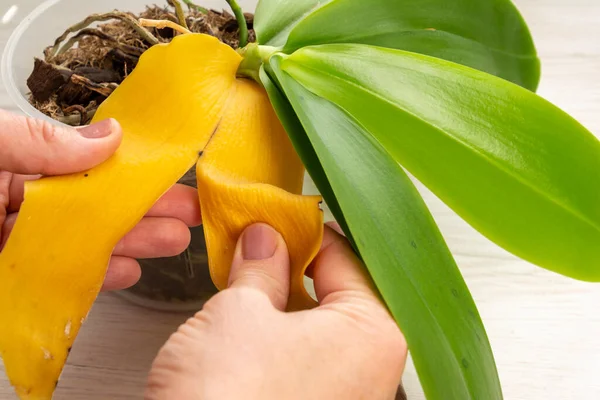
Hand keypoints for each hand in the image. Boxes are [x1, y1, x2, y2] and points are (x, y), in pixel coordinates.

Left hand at [0, 109, 200, 290]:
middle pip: (94, 206)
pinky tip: (129, 270)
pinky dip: (98, 276)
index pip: (81, 164)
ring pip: (86, 242)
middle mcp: (16, 204)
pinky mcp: (16, 284)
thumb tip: (108, 135)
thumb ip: (39, 139)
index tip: (166, 169)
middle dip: (146, 207)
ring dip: (134, 242)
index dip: (127, 167)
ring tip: (174, 239)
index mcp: (10, 163)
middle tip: (188, 209)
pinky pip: (62, 280)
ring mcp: (18, 246)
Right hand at [146, 223, 406, 399]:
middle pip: (340, 293)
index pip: (347, 258)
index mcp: (374, 333)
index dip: (306, 232)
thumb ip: (259, 267)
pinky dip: (284, 336)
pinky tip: (254, 327)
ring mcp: (347, 397)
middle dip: (296, 267)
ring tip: (251, 282)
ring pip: (322, 328)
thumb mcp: (240, 310)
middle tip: (260, 246)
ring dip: (287, 302)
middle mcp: (373, 371)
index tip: (279, 219)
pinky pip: (310, 359)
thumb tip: (264, 241)